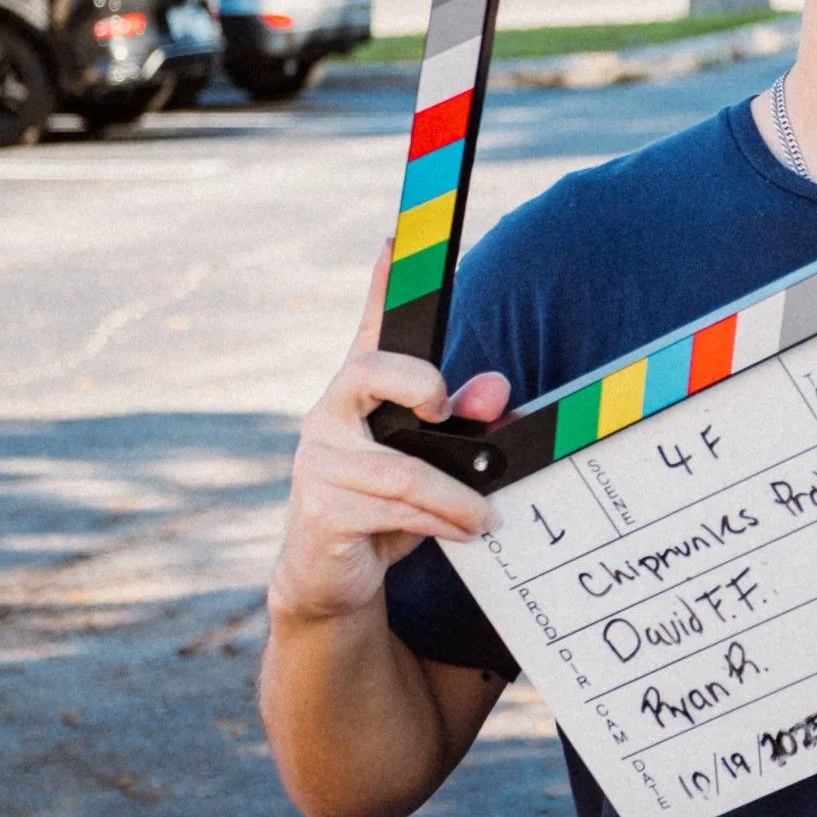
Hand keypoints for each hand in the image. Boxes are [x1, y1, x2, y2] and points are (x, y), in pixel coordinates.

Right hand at [268, 242, 512, 627]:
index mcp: (356, 395)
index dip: (379, 283)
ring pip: (401, 466)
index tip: (395, 239)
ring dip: (457, 493)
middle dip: (420, 383)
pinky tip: (466, 531)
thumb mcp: (434, 461)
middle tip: (447, 408)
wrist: (330, 577)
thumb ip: (468, 423)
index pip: (368, 329)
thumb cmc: (387, 507)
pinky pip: (395, 507)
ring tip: (488, 515)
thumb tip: (498, 389)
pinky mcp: (322, 509)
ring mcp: (319, 462)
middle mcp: (328, 416)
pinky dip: (442, 518)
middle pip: (368, 371)